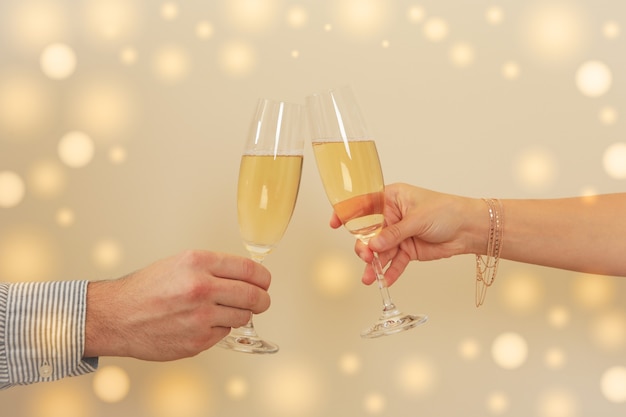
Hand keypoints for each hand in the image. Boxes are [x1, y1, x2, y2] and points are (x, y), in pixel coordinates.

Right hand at [84, 250, 270, 360]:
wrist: (116, 316)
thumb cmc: (146, 289)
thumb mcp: (180, 263)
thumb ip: (213, 268)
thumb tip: (246, 275)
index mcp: (198, 262)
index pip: (249, 269)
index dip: (263, 277)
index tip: (265, 282)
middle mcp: (201, 287)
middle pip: (253, 295)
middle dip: (262, 299)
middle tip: (261, 301)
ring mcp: (200, 316)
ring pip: (243, 316)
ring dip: (239, 314)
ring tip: (223, 311)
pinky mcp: (197, 340)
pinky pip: (224, 333)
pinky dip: (219, 329)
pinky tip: (201, 323)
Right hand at [331, 183, 480, 285]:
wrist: (470, 229)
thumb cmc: (447, 211)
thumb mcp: (417, 219)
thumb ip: (393, 233)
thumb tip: (373, 245)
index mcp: (392, 198)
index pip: (364, 204)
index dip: (348, 213)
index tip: (335, 223)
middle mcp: (392, 216)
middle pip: (369, 232)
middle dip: (365, 246)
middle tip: (366, 256)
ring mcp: (399, 234)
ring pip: (380, 251)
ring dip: (374, 264)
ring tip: (370, 276)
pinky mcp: (408, 250)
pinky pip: (394, 262)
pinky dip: (389, 272)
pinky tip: (383, 280)